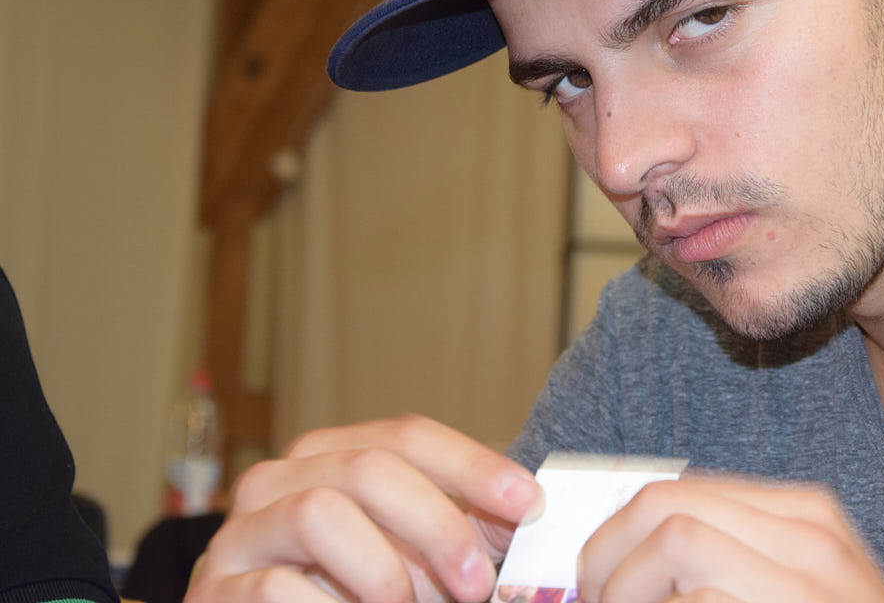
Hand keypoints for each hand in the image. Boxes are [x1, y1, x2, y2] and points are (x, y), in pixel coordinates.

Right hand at [185, 415, 541, 602]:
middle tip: (477, 584)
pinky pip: (278, 587)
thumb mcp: (411, 558)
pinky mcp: (214, 589)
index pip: (408, 436)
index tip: (529, 503)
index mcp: (330, 457)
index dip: (473, 465)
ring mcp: (239, 533)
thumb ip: (463, 530)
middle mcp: (278, 480)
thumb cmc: (347, 599)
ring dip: (382, 571)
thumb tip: (529, 510)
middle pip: (371, 469)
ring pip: (320, 512)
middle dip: (438, 526)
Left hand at [577, 474, 883, 602]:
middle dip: (606, 558)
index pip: (679, 491)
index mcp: (806, 519)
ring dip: (625, 595)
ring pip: (675, 541)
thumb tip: (626, 555)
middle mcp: (811, 537)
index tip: (598, 586)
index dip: (617, 537)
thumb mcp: (792, 592)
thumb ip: (735, 563)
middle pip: (664, 505)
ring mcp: (807, 584)